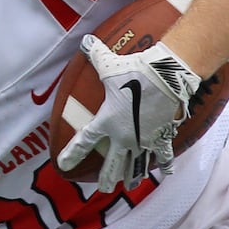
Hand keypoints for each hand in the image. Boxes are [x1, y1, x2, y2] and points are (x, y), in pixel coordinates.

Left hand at [55, 36, 202, 187]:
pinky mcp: (162, 138)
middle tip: (102, 188)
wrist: (165, 78)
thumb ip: (95, 54)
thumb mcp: (109, 64)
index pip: (83, 142)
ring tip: (129, 186)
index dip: (72, 154)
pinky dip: (164, 165)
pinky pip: (163, 155)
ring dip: (131, 177)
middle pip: (111, 164)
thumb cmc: (134, 72)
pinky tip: (165, 173)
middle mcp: (123, 137)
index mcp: (105, 123)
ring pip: (135, 165)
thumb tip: (85, 40)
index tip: (63, 165)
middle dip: (106, 178)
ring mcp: (143, 140)